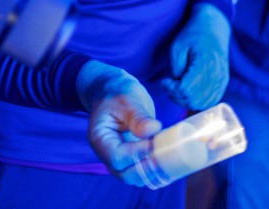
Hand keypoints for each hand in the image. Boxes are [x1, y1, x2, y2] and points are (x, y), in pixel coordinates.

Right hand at [76, 61, 161, 185]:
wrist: (113, 91)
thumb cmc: (117, 93)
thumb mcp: (126, 99)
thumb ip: (138, 116)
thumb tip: (154, 129)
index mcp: (100, 138)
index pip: (117, 156)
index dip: (136, 153)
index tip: (153, 143)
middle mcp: (107, 153)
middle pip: (125, 173)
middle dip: (146, 169)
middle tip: (165, 155)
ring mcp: (119, 158)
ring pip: (134, 176)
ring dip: (152, 172)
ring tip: (169, 160)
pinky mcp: (130, 158)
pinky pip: (141, 171)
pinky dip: (154, 170)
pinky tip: (168, 162)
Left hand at [162, 3, 229, 110]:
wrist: (213, 28)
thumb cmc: (193, 35)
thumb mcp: (178, 47)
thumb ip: (176, 69)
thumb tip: (177, 88)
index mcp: (205, 64)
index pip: (186, 90)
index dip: (171, 89)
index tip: (165, 80)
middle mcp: (216, 75)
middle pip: (193, 100)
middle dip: (177, 96)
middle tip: (169, 85)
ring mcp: (221, 80)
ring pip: (202, 104)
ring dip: (186, 101)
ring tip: (178, 87)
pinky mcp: (223, 82)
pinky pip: (210, 101)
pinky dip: (197, 101)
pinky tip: (188, 92)